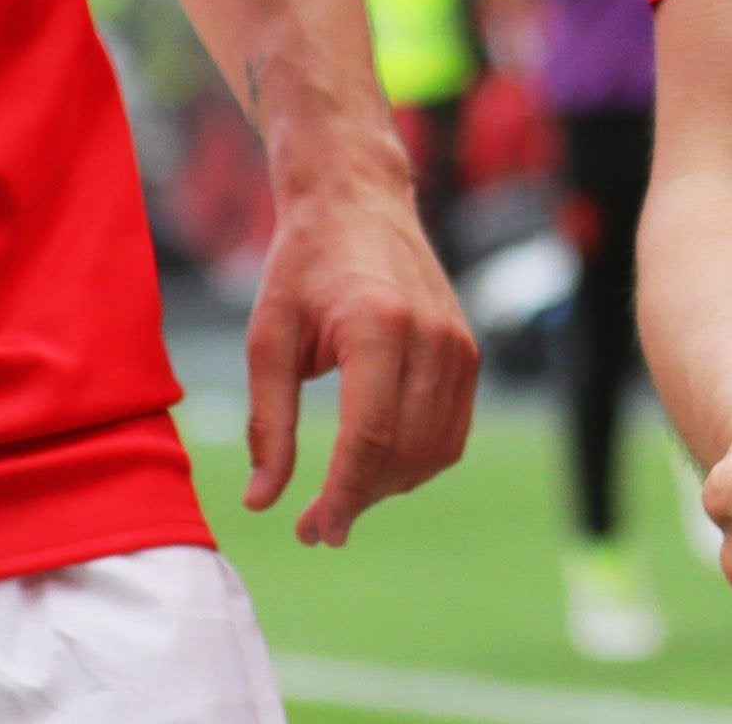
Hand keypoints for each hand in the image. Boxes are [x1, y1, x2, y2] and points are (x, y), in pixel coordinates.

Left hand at [244, 178, 477, 545]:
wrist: (358, 200)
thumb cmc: (304, 265)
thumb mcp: (268, 337)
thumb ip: (268, 421)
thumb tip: (262, 501)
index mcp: (378, 325)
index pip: (370, 437)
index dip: (343, 495)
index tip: (314, 531)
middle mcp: (430, 336)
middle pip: (404, 452)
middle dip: (359, 499)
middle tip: (314, 525)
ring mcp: (459, 345)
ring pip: (434, 451)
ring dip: (389, 487)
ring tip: (341, 493)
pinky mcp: (468, 352)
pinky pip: (452, 433)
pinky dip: (417, 462)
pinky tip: (376, 464)